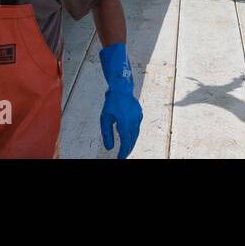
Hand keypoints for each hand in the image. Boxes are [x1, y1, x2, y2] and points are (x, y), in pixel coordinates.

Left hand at [99, 43, 142, 158]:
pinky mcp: (139, 114)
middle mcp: (134, 120)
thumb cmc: (111, 102)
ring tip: (125, 148)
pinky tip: (128, 135)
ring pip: (136, 134)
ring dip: (131, 142)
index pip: (126, 142)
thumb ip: (106, 134)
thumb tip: (109, 148)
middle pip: (132, 140)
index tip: (119, 158)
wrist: (121, 87)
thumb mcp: (105, 118)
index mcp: (125, 121)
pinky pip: (136, 127)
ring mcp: (138, 117)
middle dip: (127, 149)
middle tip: (122, 155)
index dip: (123, 152)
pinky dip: (133, 133)